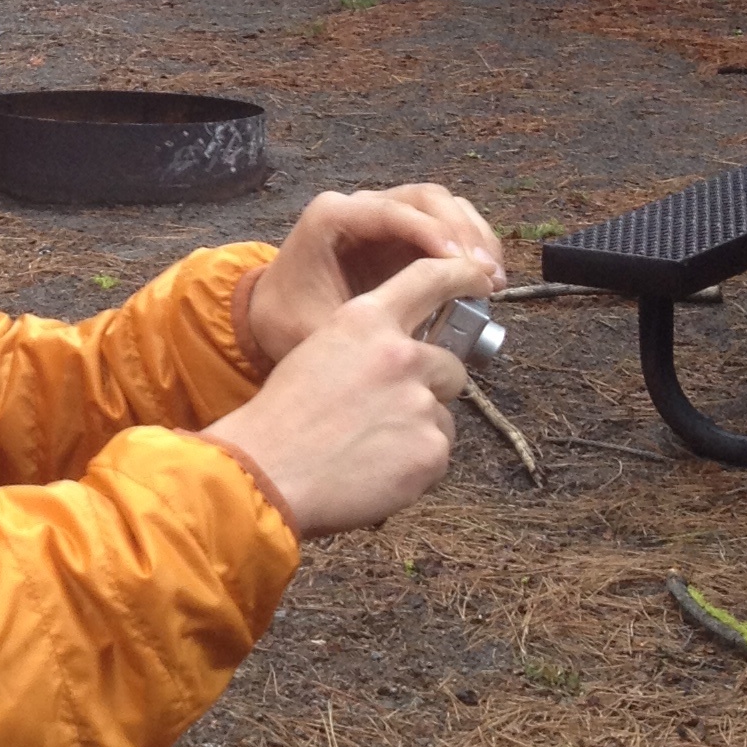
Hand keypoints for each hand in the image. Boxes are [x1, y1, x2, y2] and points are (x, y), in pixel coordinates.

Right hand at [206, 250, 472, 537]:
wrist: (266, 473)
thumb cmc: (282, 416)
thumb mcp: (318, 351)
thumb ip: (368, 346)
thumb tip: (405, 360)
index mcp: (366, 321)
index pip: (430, 278)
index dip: (462, 273)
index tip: (480, 276)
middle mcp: (400, 354)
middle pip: (450, 364)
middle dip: (431, 386)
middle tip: (388, 411)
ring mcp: (420, 403)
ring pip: (442, 414)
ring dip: (420, 428)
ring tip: (372, 446)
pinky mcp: (432, 450)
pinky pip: (438, 453)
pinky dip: (416, 464)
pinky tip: (377, 469)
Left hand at [243, 184, 501, 365]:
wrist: (274, 312)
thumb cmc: (288, 318)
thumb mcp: (312, 327)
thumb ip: (359, 330)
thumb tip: (413, 345)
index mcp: (332, 216)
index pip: (392, 211)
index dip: (432, 233)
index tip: (462, 264)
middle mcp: (360, 206)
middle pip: (426, 198)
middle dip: (462, 233)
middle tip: (486, 275)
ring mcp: (385, 216)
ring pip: (442, 206)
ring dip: (474, 237)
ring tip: (493, 279)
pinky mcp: (404, 234)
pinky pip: (446, 225)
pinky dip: (470, 245)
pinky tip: (487, 277)